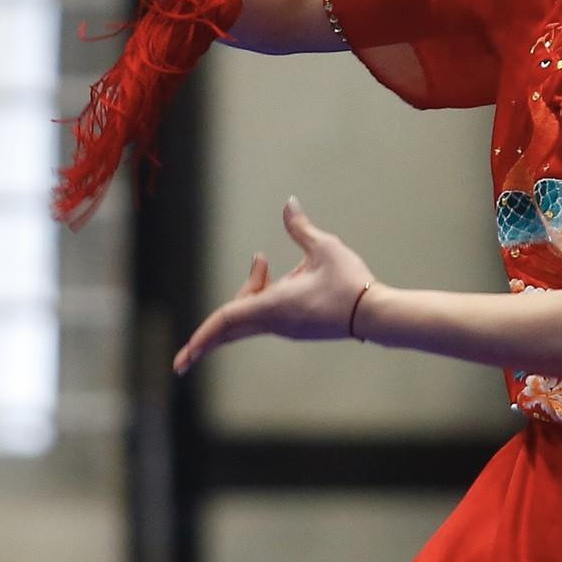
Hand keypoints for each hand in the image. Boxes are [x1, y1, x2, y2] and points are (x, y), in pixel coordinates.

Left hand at [172, 198, 375, 374]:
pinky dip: (260, 299)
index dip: (202, 336)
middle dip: (214, 322)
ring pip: (249, 318)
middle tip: (219, 309)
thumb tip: (289, 203)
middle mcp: (275, 322)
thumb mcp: (324, 247)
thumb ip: (301, 228)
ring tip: (261, 262)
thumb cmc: (350, 282)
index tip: (184, 357)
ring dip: (247, 293)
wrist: (377, 314)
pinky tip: (277, 276)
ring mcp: (287, 328)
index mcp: (273, 306)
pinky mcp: (298, 327)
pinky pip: (265, 317)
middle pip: (232, 323)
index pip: (226, 320)